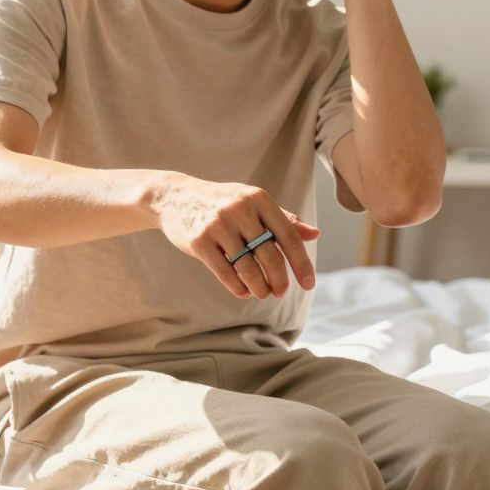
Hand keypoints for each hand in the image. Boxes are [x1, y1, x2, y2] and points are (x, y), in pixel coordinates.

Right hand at [150, 172, 319, 298]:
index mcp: (259, 199)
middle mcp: (240, 210)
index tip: (308, 284)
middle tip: (281, 292)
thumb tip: (315, 234)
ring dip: (259, 287)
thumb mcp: (253, 203)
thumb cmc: (221, 202)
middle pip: (270, 255)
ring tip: (263, 293)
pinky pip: (225, 272)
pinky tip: (244, 292)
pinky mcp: (199, 241)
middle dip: (279, 280)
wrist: (174, 196)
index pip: (289, 236)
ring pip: (248, 267)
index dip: (301, 264)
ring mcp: (218, 225)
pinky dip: (237, 286)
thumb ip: (283, 219)